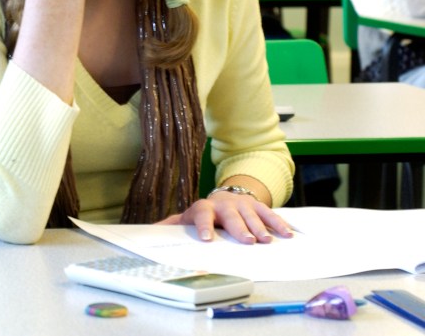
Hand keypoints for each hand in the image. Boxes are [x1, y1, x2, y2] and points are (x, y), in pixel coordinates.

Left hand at [158, 193, 293, 243]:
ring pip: (251, 214)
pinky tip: (287, 234)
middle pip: (231, 215)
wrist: (224, 198)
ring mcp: (242, 203)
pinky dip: (278, 223)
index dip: (203, 226)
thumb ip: (171, 226)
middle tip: (247, 241)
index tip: (207, 239)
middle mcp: (223, 204)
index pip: (201, 215)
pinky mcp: (257, 205)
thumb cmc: (204, 214)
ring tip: (266, 240)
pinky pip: (269, 213)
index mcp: (203, 208)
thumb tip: (152, 231)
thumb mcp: (186, 219)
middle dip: (239, 228)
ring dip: (260, 227)